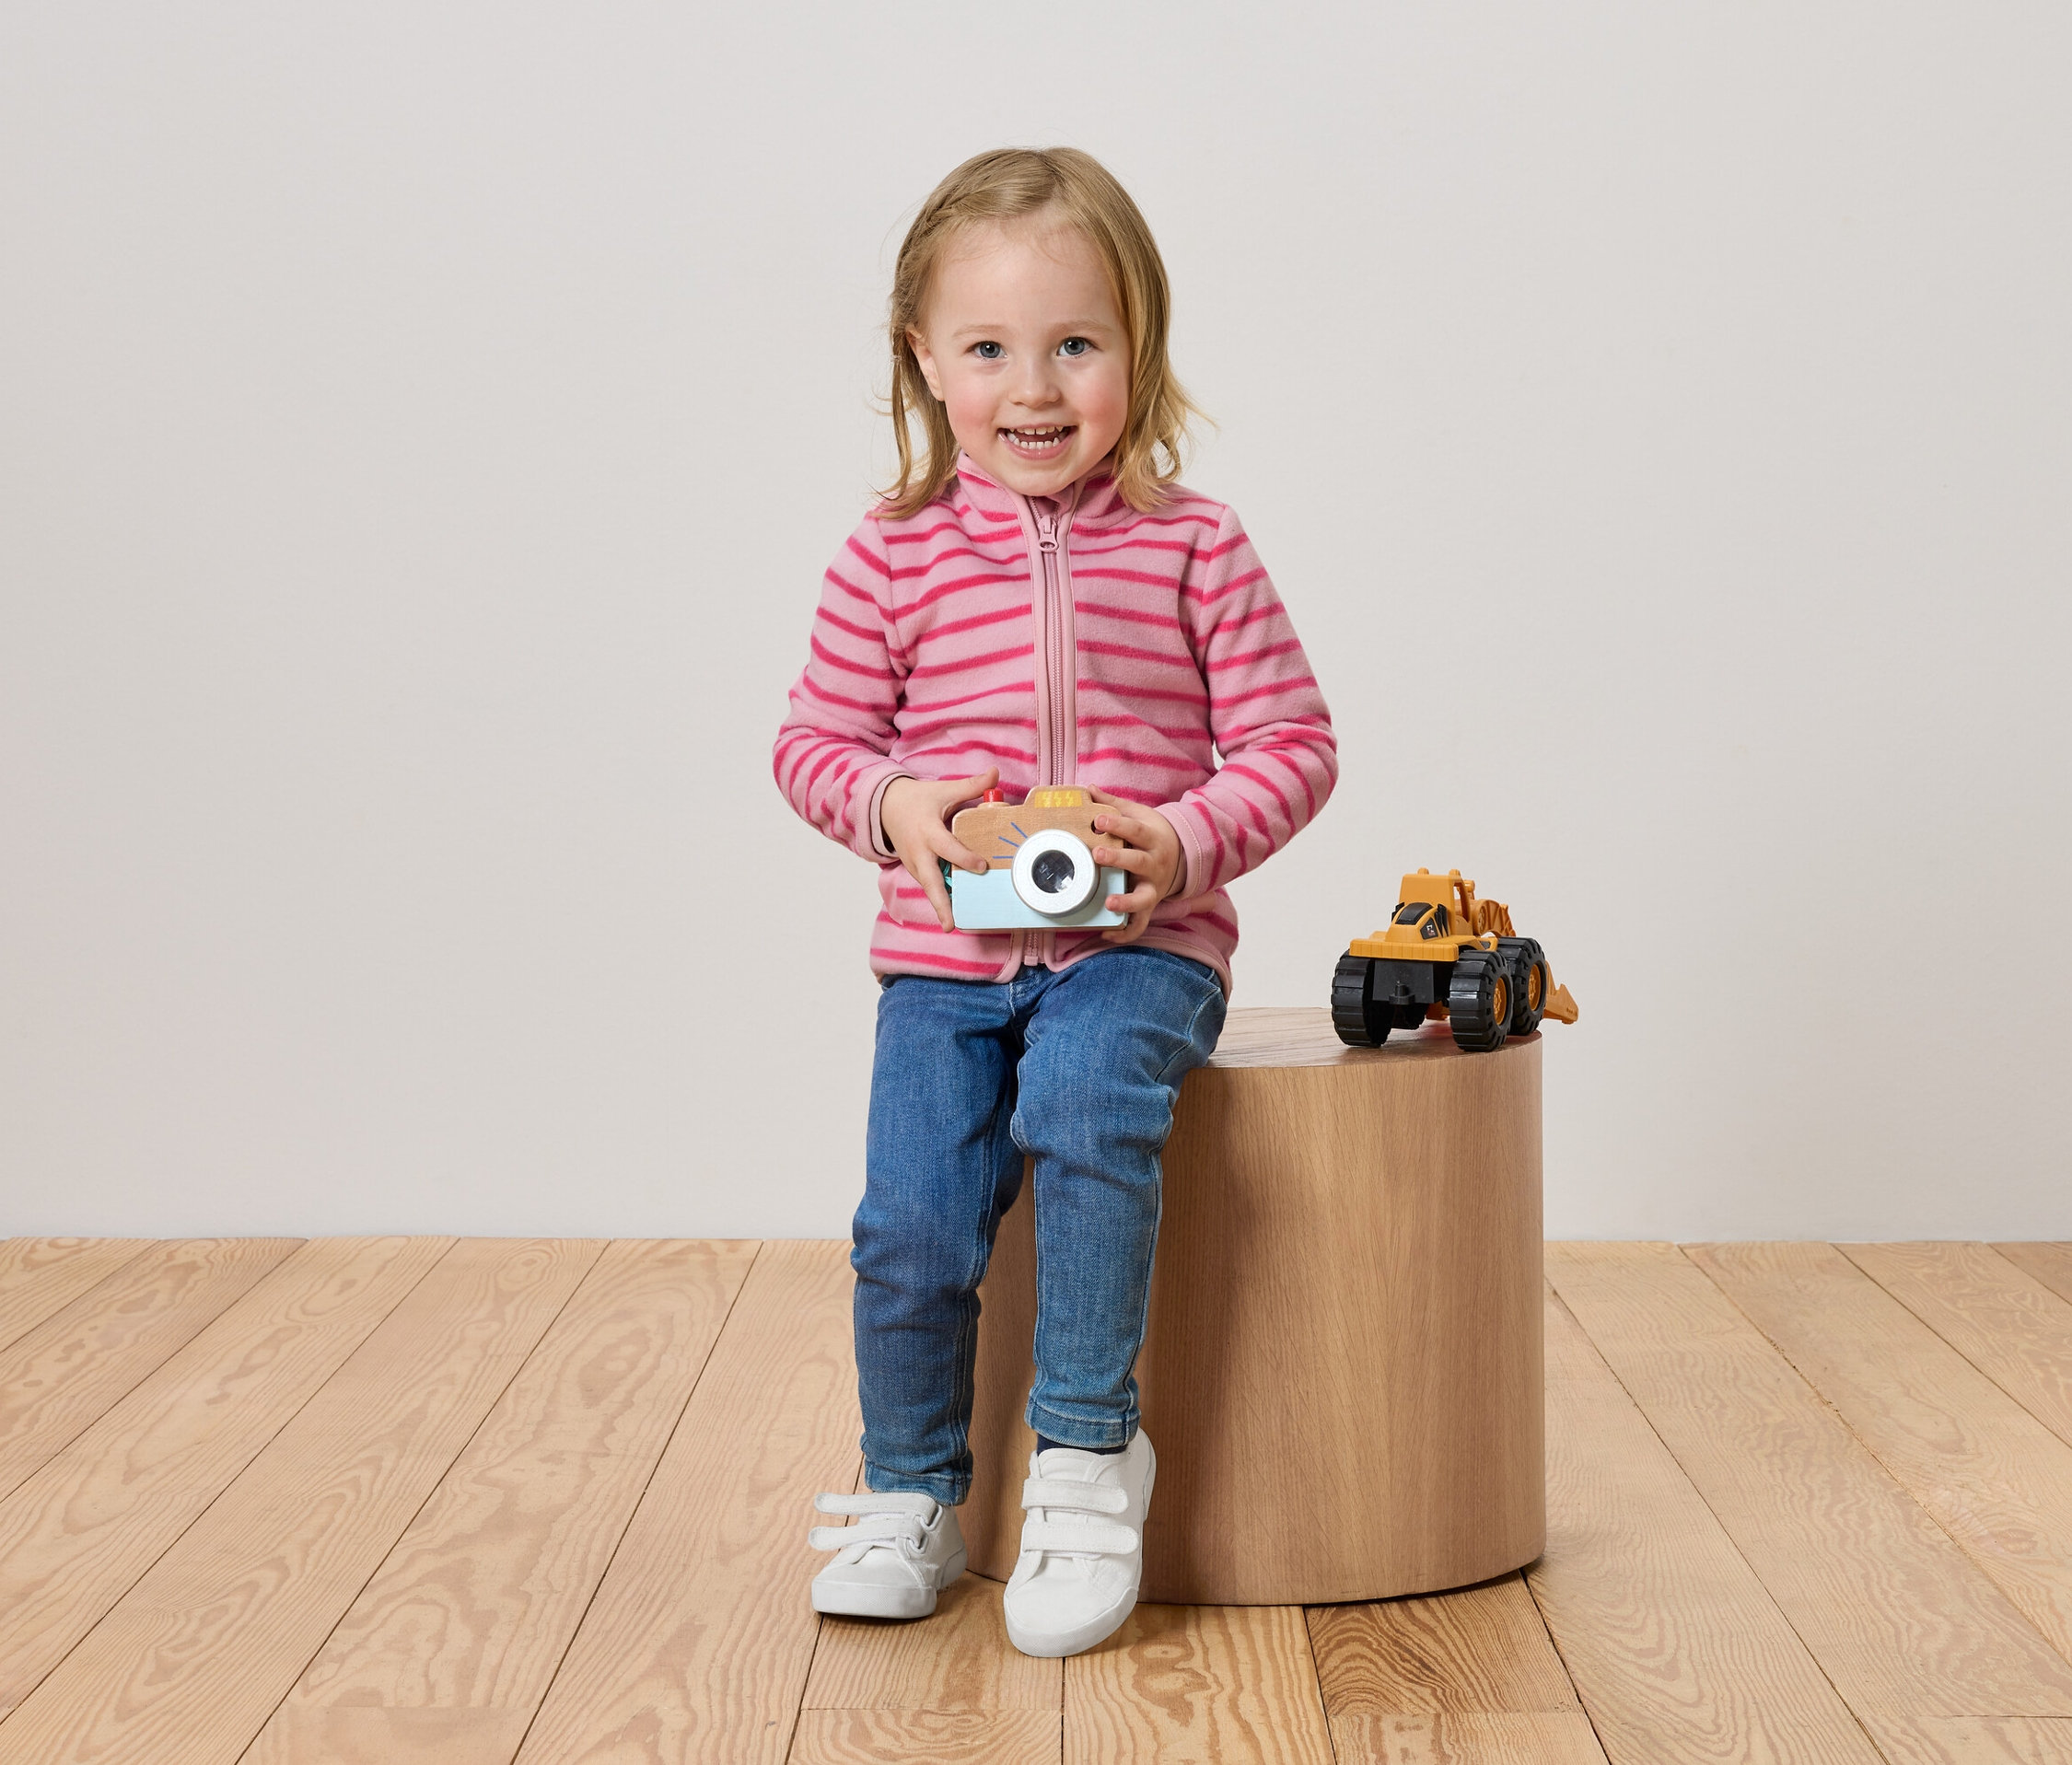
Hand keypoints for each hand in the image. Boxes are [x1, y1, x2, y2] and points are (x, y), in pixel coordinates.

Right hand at [881, 769, 996, 931]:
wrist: (885, 806)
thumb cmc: (917, 799)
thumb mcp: (943, 790)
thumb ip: (971, 786)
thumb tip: (995, 774)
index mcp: (927, 831)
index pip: (947, 847)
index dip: (964, 857)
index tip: (982, 866)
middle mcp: (919, 852)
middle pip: (929, 882)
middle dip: (940, 903)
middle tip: (951, 924)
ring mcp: (914, 863)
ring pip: (928, 888)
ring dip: (939, 906)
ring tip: (953, 925)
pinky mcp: (915, 869)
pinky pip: (929, 884)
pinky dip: (939, 897)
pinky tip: (953, 911)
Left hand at [1086, 788, 1183, 944]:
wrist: (1182, 856)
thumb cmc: (1151, 834)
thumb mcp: (1138, 815)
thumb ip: (1114, 804)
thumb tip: (1088, 789)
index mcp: (1152, 838)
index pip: (1135, 830)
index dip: (1118, 825)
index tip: (1099, 820)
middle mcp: (1155, 864)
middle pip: (1139, 862)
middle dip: (1118, 859)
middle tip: (1097, 855)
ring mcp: (1154, 887)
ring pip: (1143, 899)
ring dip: (1126, 902)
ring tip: (1108, 903)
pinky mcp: (1150, 906)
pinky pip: (1140, 924)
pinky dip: (1124, 933)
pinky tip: (1105, 933)